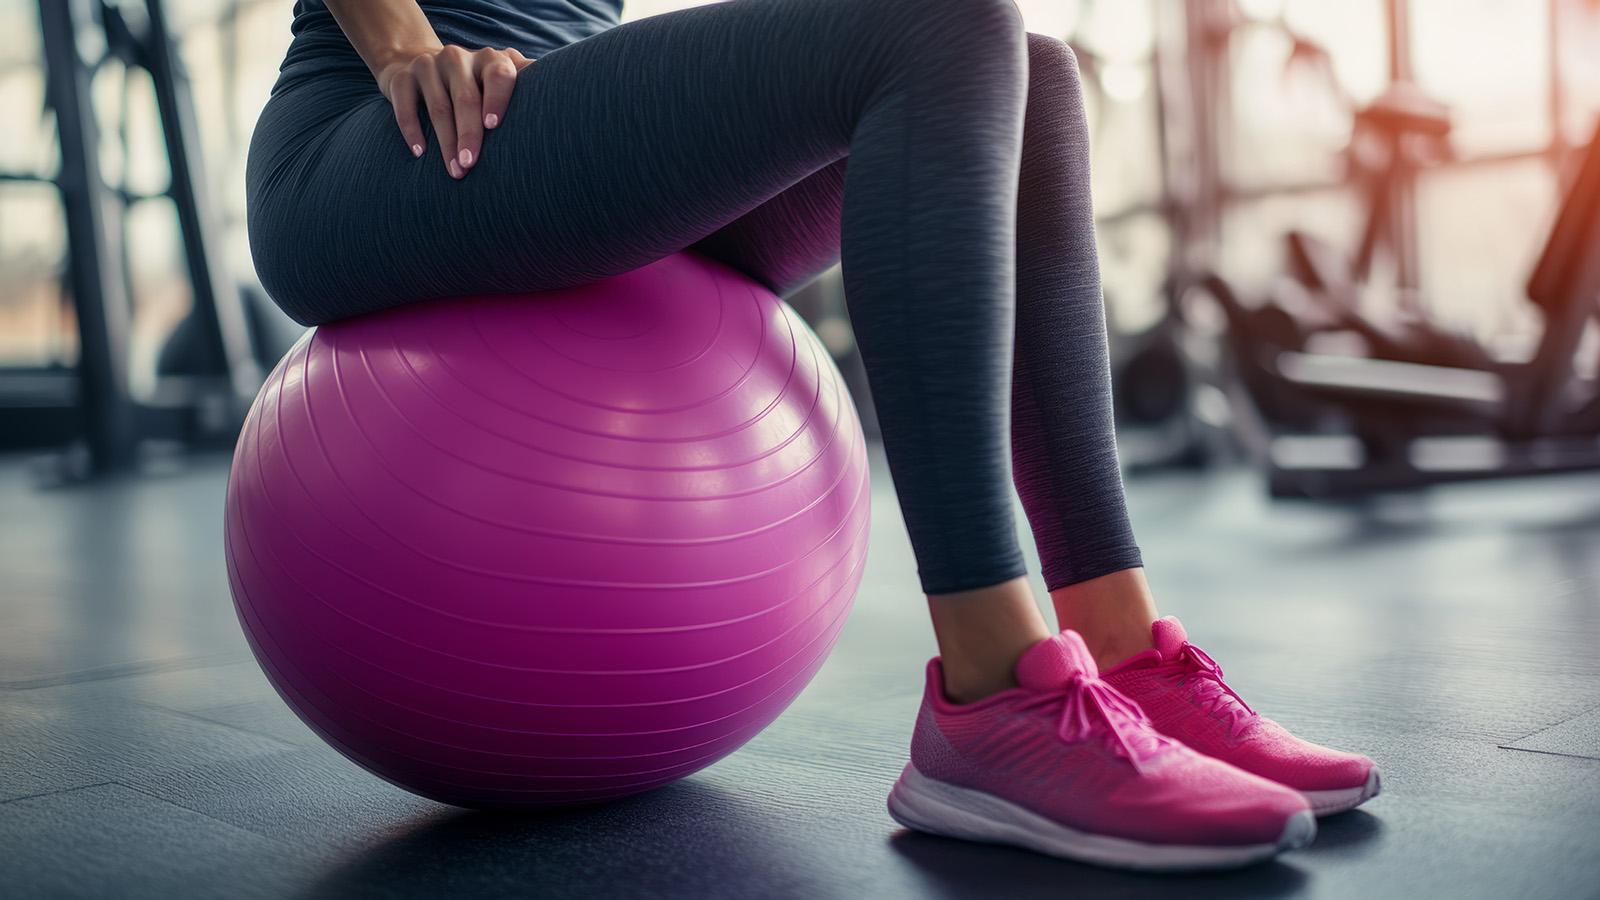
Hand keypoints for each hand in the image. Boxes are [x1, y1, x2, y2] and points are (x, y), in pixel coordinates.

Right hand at [376, 45, 533, 178]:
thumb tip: (567, 109)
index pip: (499, 75)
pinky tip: (420, 154)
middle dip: (470, 135)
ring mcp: (428, 65)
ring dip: (445, 142)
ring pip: (438, 107)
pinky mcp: (401, 78)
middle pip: (466, 98)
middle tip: (471, 165)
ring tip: (455, 172)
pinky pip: (406, 106)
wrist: (416, 63)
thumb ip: (528, 88)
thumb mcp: (498, 81)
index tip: (494, 127)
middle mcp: (458, 58)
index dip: (498, 99)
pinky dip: (412, 131)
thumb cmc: (473, 85)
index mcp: (489, 60)